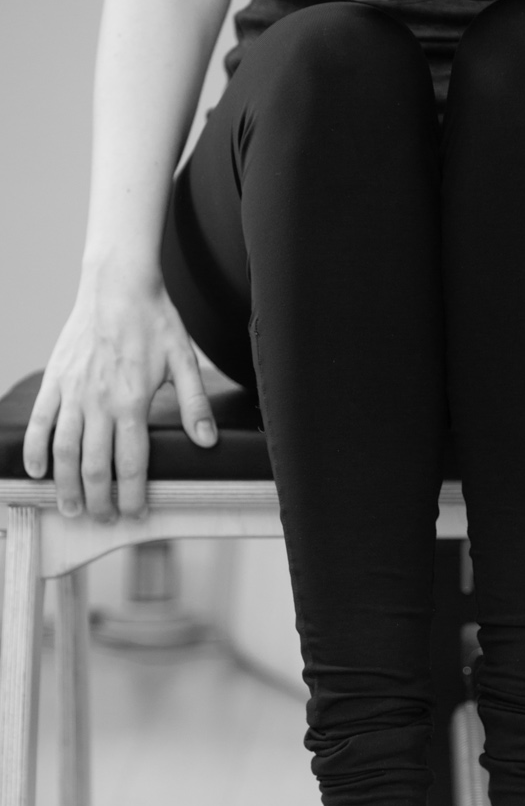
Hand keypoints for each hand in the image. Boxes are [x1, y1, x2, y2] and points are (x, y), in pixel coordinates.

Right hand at [23, 262, 217, 521]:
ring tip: (71, 509)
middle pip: (95, 466)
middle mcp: (99, 401)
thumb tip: (207, 442)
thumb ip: (194, 404)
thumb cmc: (155, 322)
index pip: (132, 464)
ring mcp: (73, 391)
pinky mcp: (55, 379)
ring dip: (65, 485)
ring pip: (64, 450)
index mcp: (132, 402)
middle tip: (104, 520)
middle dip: (99, 500)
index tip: (136, 516)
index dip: (132, 496)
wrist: (118, 285)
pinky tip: (37, 471)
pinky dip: (36, 449)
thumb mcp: (185, 360)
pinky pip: (41, 421)